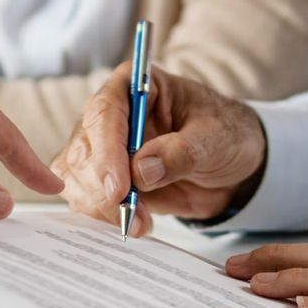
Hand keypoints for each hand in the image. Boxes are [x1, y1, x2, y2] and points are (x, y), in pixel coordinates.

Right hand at [54, 62, 266, 236]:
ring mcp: (103, 145)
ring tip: (140, 222)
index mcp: (136, 84)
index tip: (119, 188)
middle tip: (130, 215)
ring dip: (101, 206)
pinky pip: (83, 195)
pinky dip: (101, 215)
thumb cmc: (225, 135)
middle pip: (84, 147)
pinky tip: (133, 222)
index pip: (106, 111)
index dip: (107, 150)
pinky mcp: (102, 176)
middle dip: (102, 187)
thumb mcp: (215, 138)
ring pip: (76, 175)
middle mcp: (112, 112)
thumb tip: (141, 170)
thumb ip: (181, 151)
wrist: (230, 165)